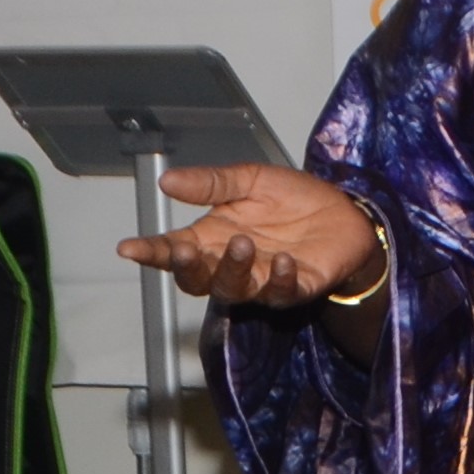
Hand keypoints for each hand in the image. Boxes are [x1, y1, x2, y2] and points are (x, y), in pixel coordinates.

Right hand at [113, 163, 384, 307]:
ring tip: (241, 243)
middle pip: (197, 279)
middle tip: (187, 248)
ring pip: (235, 289)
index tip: (128, 247)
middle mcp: (232, 264)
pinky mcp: (296, 288)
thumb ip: (210, 183)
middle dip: (188, 267)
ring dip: (233, 269)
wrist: (345, 213)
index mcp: (214, 237)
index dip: (150, 251)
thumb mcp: (249, 180)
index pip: (174, 250)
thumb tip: (167, 180)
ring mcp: (262, 280)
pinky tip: (282, 260)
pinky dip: (279, 279)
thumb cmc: (293, 200)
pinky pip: (281, 292)